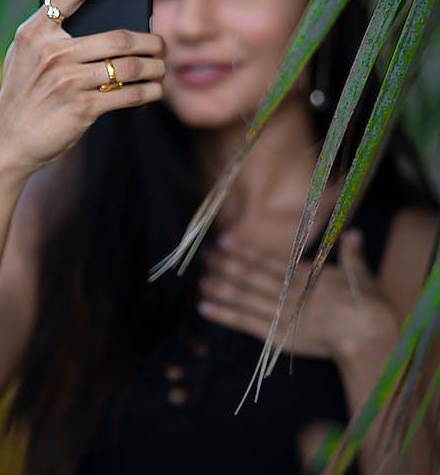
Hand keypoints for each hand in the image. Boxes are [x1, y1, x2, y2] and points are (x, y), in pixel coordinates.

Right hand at [0, 0, 164, 174]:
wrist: (7, 140)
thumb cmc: (24, 94)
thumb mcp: (25, 56)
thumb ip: (51, 35)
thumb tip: (101, 20)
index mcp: (35, 32)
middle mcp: (51, 52)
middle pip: (120, 37)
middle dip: (151, 42)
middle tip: (162, 46)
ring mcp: (67, 80)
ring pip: (130, 67)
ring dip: (155, 68)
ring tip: (162, 69)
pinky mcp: (82, 108)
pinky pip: (129, 94)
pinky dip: (149, 92)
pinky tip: (155, 90)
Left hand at [198, 230, 397, 359]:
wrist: (368, 337)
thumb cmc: (367, 305)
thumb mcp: (361, 274)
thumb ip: (352, 254)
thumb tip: (353, 233)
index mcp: (305, 273)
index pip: (267, 259)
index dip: (243, 250)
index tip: (224, 240)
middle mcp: (288, 290)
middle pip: (250, 275)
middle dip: (225, 264)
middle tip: (205, 256)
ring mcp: (281, 313)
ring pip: (243, 296)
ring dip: (219, 287)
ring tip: (200, 279)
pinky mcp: (277, 336)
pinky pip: (244, 322)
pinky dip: (223, 314)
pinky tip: (204, 306)